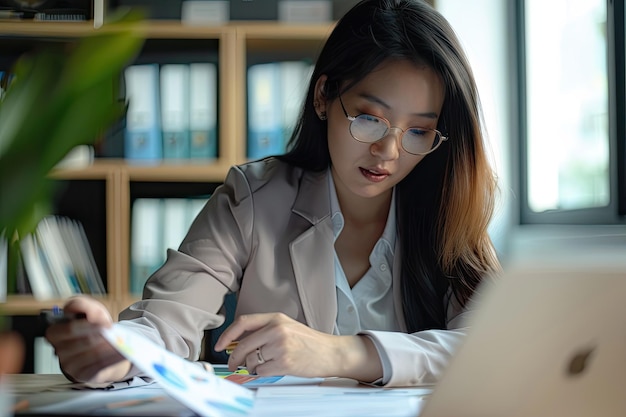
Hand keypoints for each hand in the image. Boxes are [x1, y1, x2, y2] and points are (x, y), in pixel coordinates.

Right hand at [45, 295, 130, 382]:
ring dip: (110, 348)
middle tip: (114, 333)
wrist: (101, 345)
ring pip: (93, 355)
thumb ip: (82, 305)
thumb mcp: (89, 310)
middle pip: (84, 342)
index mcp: (56, 332)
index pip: (70, 328)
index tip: (106, 323)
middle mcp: (59, 350)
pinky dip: (113, 359)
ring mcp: (70, 365)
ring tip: (122, 342)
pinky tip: (123, 353)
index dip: (89, 325)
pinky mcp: (83, 375)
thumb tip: (85, 313)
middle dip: (101, 336)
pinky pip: (99, 367)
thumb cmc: (92, 326)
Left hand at [214, 313, 381, 381]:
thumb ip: (265, 330)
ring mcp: (280, 346)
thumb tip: (238, 342)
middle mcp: (277, 330)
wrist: (330, 352)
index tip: (220, 344)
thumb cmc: (309, 341)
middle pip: (243, 345)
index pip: (243, 322)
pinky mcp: (284, 363)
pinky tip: (272, 368)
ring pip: (251, 360)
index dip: (227, 334)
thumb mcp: (287, 327)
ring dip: (251, 366)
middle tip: (232, 363)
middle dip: (234, 357)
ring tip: (264, 364)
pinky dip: (262, 373)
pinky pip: (260, 371)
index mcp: (276, 318)